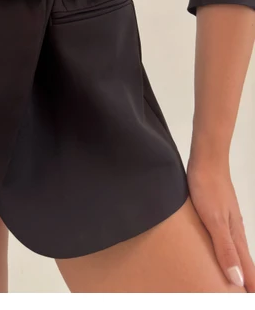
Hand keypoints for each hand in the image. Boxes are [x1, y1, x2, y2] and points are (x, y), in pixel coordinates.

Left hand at [187, 158, 254, 291]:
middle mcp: (235, 232)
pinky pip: (225, 240)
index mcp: (236, 237)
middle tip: (243, 295)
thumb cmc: (209, 187)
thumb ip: (225, 249)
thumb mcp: (214, 221)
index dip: (249, 287)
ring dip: (237, 269)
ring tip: (233, 284)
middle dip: (246, 282)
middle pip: (245, 263)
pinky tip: (218, 254)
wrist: (206, 160)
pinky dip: (226, 254)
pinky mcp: (218, 214)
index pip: (248, 270)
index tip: (247, 299)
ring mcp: (228, 222)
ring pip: (236, 252)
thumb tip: (237, 280)